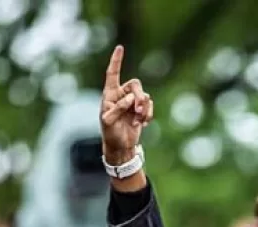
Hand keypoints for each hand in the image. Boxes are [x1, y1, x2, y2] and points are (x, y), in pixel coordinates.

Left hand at [100, 45, 153, 163]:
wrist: (120, 146)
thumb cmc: (110, 133)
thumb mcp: (108, 121)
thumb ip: (118, 108)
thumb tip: (131, 98)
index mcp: (110, 94)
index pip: (112, 74)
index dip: (116, 61)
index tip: (120, 48)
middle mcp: (122, 95)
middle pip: (136, 85)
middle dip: (140, 97)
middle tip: (139, 110)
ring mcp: (132, 103)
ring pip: (145, 97)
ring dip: (144, 109)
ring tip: (139, 121)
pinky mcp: (140, 111)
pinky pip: (149, 107)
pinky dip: (148, 115)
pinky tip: (142, 124)